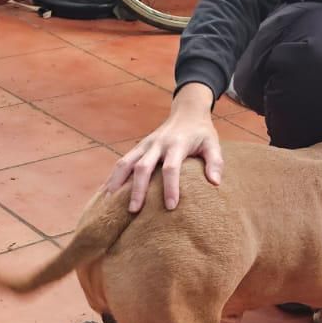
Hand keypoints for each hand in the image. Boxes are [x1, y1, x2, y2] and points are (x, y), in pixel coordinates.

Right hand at [105, 84, 222, 211]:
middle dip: (137, 189)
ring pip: (125, 163)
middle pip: (143, 167)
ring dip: (116, 182)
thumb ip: (215, 162)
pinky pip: (122, 162)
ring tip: (109, 203)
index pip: (171, 168)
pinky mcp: (139, 147)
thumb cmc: (202, 132)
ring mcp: (145, 145)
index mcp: (177, 144)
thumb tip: (215, 183)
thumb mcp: (213, 144)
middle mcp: (157, 144)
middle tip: (133, 210)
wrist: (187, 112)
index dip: (170, 187)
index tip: (170, 206)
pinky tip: (106, 192)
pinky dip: (113, 176)